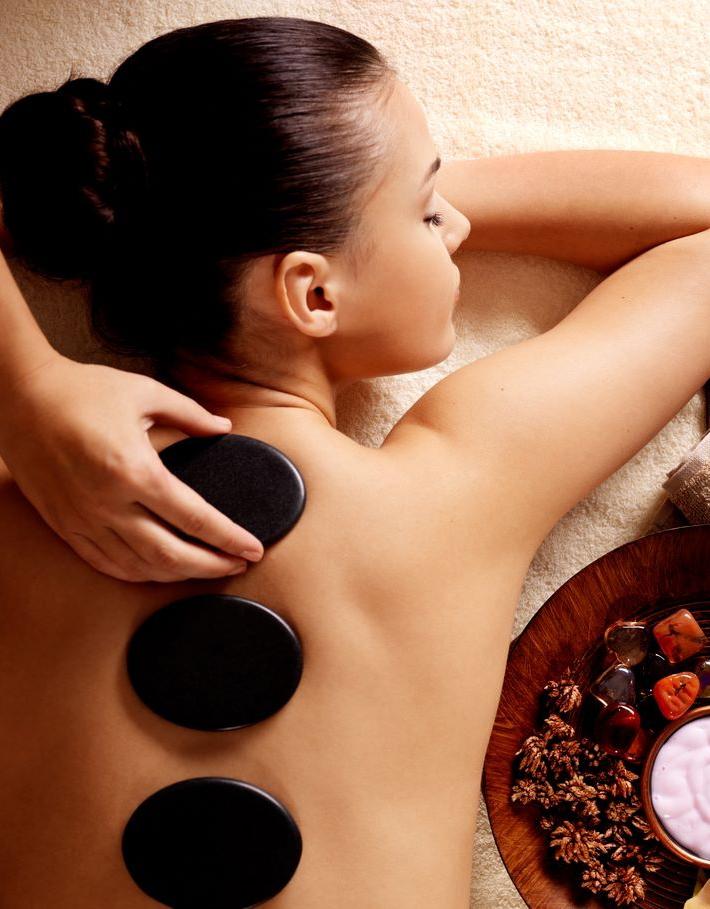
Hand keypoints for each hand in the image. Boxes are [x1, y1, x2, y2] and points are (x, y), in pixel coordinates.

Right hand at [0, 353, 264, 581]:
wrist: (18, 397)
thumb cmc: (82, 390)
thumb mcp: (144, 392)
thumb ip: (190, 414)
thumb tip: (224, 428)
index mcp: (134, 469)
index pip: (194, 517)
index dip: (229, 537)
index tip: (253, 548)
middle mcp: (109, 503)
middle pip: (172, 554)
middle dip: (212, 566)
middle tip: (238, 565)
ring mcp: (84, 519)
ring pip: (140, 567)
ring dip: (179, 575)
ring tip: (207, 570)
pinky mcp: (65, 526)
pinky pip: (106, 564)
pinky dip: (139, 574)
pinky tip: (160, 572)